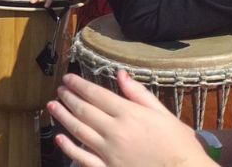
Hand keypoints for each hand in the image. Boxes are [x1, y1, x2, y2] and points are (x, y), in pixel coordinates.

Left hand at [48, 72, 214, 166]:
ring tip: (52, 106)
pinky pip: (82, 158)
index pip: (96, 94)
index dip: (79, 85)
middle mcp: (115, 131)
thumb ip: (139, 94)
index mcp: (129, 114)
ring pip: (78, 130)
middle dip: (68, 97)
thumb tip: (120, 74)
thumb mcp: (164, 114)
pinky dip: (68, 147)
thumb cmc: (179, 145)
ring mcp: (109, 153)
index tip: (68, 78)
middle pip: (83, 110)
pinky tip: (59, 137)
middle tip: (59, 89)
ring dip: (62, 116)